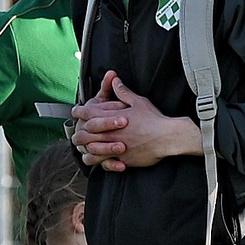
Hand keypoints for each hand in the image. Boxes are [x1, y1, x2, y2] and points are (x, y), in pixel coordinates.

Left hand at [67, 72, 199, 171]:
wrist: (167, 137)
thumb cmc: (154, 119)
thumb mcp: (138, 102)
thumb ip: (123, 92)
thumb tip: (114, 80)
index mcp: (110, 117)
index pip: (86, 113)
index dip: (79, 112)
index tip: (76, 112)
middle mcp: (108, 133)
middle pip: (83, 133)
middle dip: (79, 133)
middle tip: (78, 133)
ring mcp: (113, 147)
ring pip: (90, 150)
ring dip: (87, 149)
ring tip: (87, 148)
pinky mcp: (121, 159)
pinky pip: (104, 163)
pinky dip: (101, 162)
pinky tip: (101, 160)